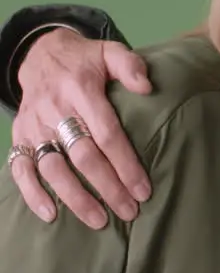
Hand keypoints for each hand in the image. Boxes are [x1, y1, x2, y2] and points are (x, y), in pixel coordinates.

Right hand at [8, 27, 152, 226]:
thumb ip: (130, 66)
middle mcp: (55, 110)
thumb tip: (147, 87)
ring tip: (99, 220)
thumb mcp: (110, 51)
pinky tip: (50, 215)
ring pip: (53, 168)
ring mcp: (34, 126)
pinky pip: (20, 168)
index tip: (143, 189)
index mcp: (81, 90)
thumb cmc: (86, 61)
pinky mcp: (19, 136)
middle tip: (129, 211)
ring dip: (75, 197)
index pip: (107, 134)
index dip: (125, 164)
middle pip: (83, 156)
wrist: (42, 55)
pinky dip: (32, 193)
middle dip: (107, 187)